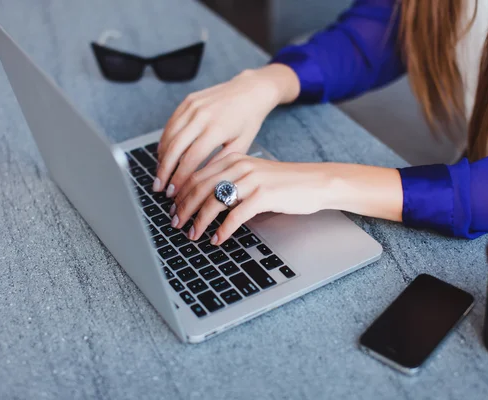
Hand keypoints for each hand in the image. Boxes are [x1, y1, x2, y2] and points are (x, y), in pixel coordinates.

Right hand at [154, 64, 299, 197]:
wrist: (250, 90)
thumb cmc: (248, 121)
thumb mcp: (241, 145)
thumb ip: (220, 163)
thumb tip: (201, 182)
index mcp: (216, 129)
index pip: (191, 158)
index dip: (179, 177)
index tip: (173, 192)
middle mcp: (201, 116)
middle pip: (175, 148)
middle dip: (164, 171)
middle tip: (159, 187)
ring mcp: (192, 106)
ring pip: (169, 136)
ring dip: (161, 158)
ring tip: (160, 174)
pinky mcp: (187, 101)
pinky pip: (170, 124)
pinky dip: (164, 141)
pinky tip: (163, 155)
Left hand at [169, 153, 331, 244]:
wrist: (315, 183)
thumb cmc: (283, 183)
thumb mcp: (252, 176)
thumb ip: (230, 182)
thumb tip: (204, 201)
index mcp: (233, 159)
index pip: (197, 175)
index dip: (181, 195)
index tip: (172, 210)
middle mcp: (239, 165)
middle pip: (200, 187)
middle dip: (184, 209)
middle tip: (175, 224)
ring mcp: (251, 179)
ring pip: (214, 201)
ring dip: (199, 221)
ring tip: (193, 235)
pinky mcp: (263, 195)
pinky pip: (235, 215)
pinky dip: (223, 229)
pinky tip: (218, 239)